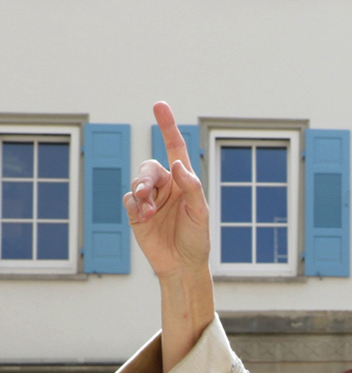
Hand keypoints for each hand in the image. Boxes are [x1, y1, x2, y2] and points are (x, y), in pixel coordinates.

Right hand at [124, 103, 215, 371]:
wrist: (183, 266)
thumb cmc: (197, 240)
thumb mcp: (200, 214)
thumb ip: (191, 188)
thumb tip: (178, 165)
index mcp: (184, 182)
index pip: (175, 149)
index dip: (167, 127)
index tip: (159, 105)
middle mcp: (166, 187)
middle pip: (149, 168)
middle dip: (145, 178)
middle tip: (146, 194)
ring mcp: (150, 199)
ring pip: (137, 182)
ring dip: (140, 192)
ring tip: (148, 209)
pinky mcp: (136, 213)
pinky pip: (129, 200)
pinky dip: (134, 205)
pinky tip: (143, 217)